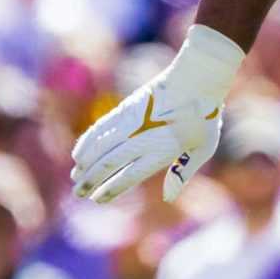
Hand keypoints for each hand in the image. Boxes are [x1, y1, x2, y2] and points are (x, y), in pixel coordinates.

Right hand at [71, 24, 243, 201]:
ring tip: (75, 178)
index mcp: (161, 151)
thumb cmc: (204, 117)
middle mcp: (142, 138)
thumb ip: (183, 172)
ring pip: (100, 147)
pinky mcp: (125, 109)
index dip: (111, 189)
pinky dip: (87, 142)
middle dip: (90, 181)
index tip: (98, 199)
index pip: (128, 176)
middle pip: (108, 164)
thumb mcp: (203, 148)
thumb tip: (169, 197)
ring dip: (85, 164)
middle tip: (79, 194)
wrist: (196, 79)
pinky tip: (79, 155)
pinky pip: (100, 128)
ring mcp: (131, 122)